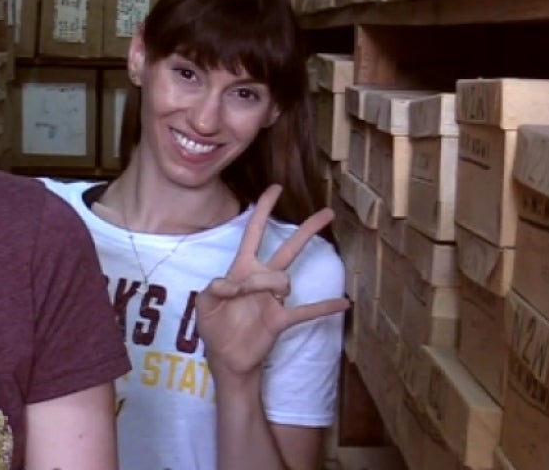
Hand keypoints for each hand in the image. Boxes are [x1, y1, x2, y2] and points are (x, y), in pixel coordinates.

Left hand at [197, 185, 348, 381]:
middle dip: (306, 230)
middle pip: (287, 247)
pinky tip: (344, 304)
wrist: (226, 359)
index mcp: (240, 269)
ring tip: (261, 297)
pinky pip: (305, 312)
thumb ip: (214, 288)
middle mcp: (260, 278)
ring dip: (272, 285)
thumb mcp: (204, 305)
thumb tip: (232, 283)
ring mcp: (273, 298)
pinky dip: (323, 307)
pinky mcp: (280, 319)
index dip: (262, 210)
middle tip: (327, 213)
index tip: (274, 189)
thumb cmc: (214, 328)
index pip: (253, 233)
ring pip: (284, 278)